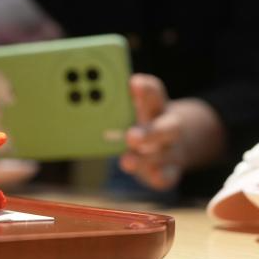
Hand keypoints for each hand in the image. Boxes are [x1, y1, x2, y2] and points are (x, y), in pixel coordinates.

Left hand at [118, 74, 226, 190]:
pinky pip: (169, 174)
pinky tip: (153, 176)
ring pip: (164, 154)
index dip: (146, 89)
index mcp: (157, 105)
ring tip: (127, 161)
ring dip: (146, 158)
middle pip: (166, 127)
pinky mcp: (171, 169)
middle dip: (149, 132)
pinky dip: (161, 176)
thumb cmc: (143, 120)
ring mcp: (172, 149)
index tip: (134, 83)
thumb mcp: (136, 107)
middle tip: (131, 137)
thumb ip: (117, 104)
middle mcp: (169, 126)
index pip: (155, 93)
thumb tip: (84, 98)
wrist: (174, 142)